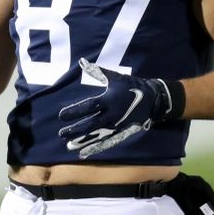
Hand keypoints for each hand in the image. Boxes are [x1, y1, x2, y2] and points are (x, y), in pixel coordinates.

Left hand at [58, 58, 181, 158]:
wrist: (152, 100)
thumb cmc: (131, 86)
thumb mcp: (115, 77)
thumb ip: (97, 71)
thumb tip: (82, 62)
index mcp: (109, 100)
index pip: (88, 106)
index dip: (74, 111)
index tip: (61, 115)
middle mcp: (112, 115)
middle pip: (91, 124)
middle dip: (75, 130)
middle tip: (61, 134)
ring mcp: (117, 126)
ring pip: (97, 136)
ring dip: (83, 142)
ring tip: (69, 146)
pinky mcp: (122, 133)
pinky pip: (107, 142)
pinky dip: (96, 148)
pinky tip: (85, 152)